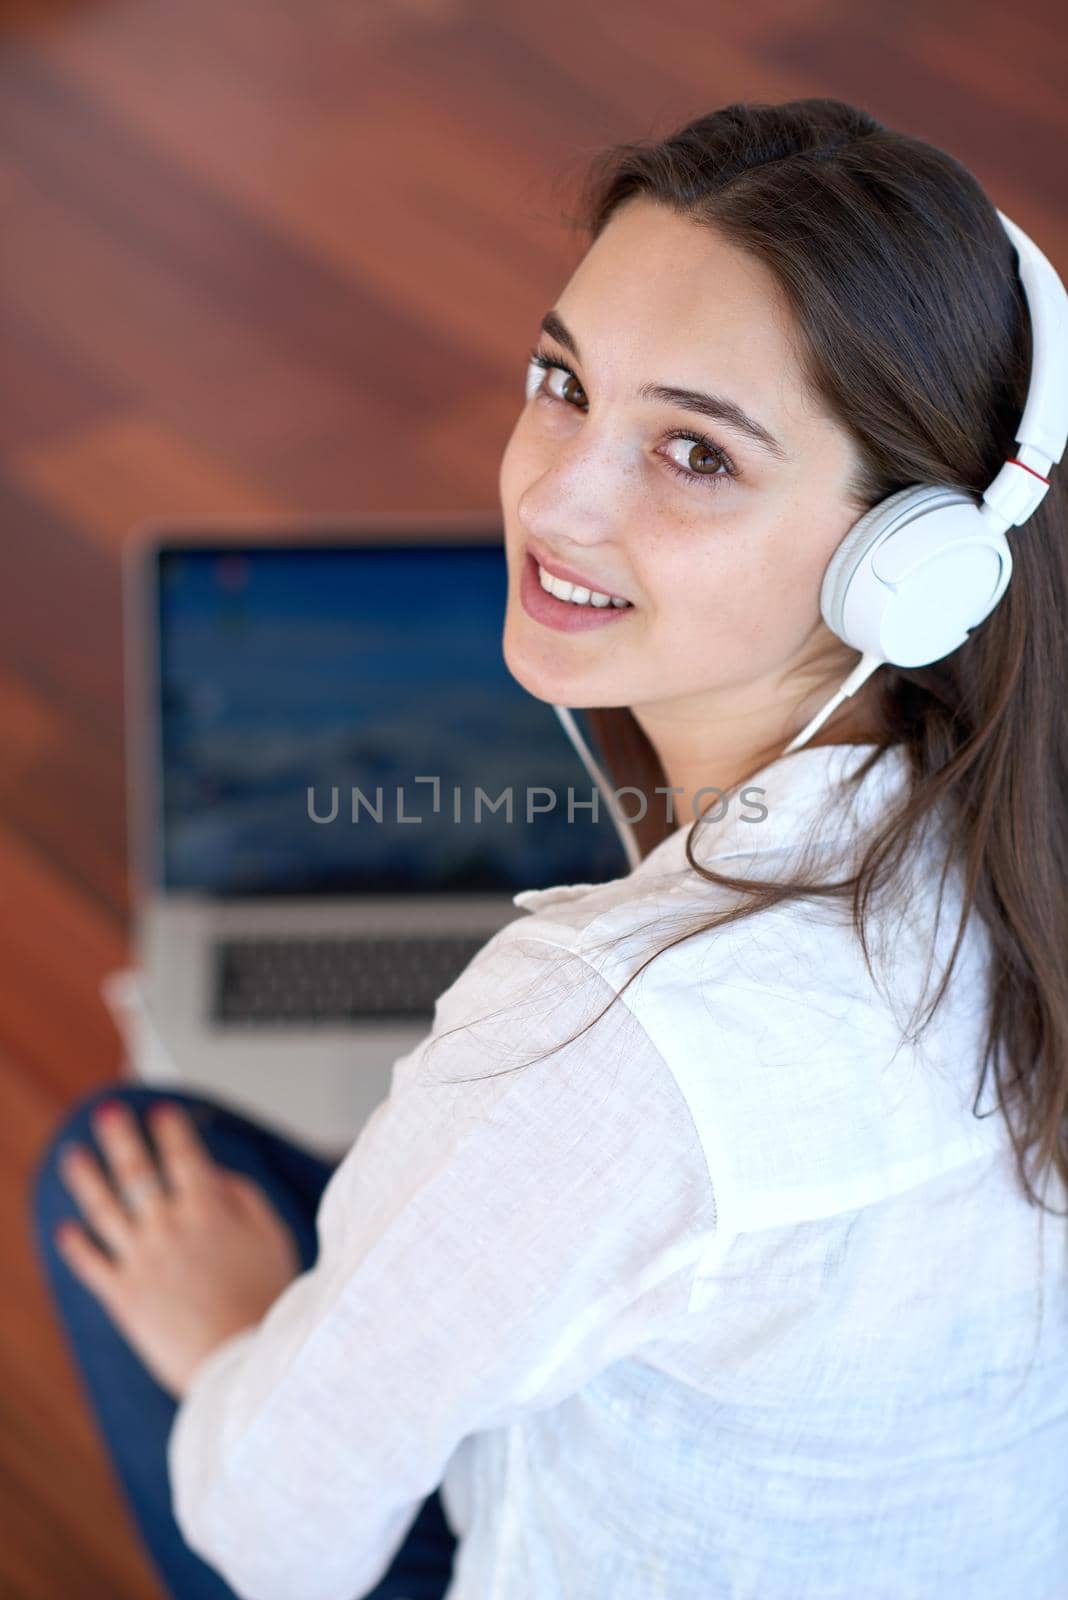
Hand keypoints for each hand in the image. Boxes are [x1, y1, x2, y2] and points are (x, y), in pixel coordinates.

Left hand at [55, 1098, 301, 1401]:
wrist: (243, 1362)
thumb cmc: (268, 1300)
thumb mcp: (274, 1237)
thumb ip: (244, 1198)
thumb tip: (214, 1175)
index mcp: (208, 1210)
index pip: (183, 1155)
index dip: (171, 1129)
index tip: (162, 1111)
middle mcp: (169, 1228)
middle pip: (136, 1171)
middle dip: (120, 1137)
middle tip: (107, 1113)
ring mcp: (142, 1261)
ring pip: (103, 1210)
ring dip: (85, 1179)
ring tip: (72, 1155)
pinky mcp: (123, 1297)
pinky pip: (92, 1264)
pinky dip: (75, 1246)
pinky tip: (65, 1230)